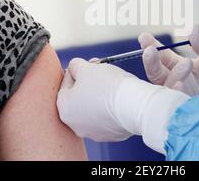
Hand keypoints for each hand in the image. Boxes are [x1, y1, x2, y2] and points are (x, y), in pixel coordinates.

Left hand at [57, 58, 188, 152]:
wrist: (134, 105)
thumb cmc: (107, 86)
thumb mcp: (86, 68)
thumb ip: (75, 65)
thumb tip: (75, 67)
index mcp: (64, 108)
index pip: (65, 83)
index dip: (77, 70)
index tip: (88, 64)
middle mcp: (75, 125)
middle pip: (78, 97)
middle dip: (88, 82)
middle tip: (100, 70)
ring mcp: (93, 132)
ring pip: (93, 107)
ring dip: (99, 95)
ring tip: (112, 83)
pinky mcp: (111, 135)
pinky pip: (107, 117)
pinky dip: (111, 106)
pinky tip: (119, 97)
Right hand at [139, 25, 198, 98]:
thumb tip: (191, 27)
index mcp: (180, 66)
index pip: (161, 56)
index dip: (151, 47)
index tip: (144, 37)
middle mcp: (178, 81)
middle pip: (156, 73)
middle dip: (151, 62)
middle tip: (150, 51)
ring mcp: (183, 96)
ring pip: (166, 88)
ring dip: (172, 76)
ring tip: (186, 64)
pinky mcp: (189, 109)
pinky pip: (177, 104)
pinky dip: (178, 94)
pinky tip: (182, 85)